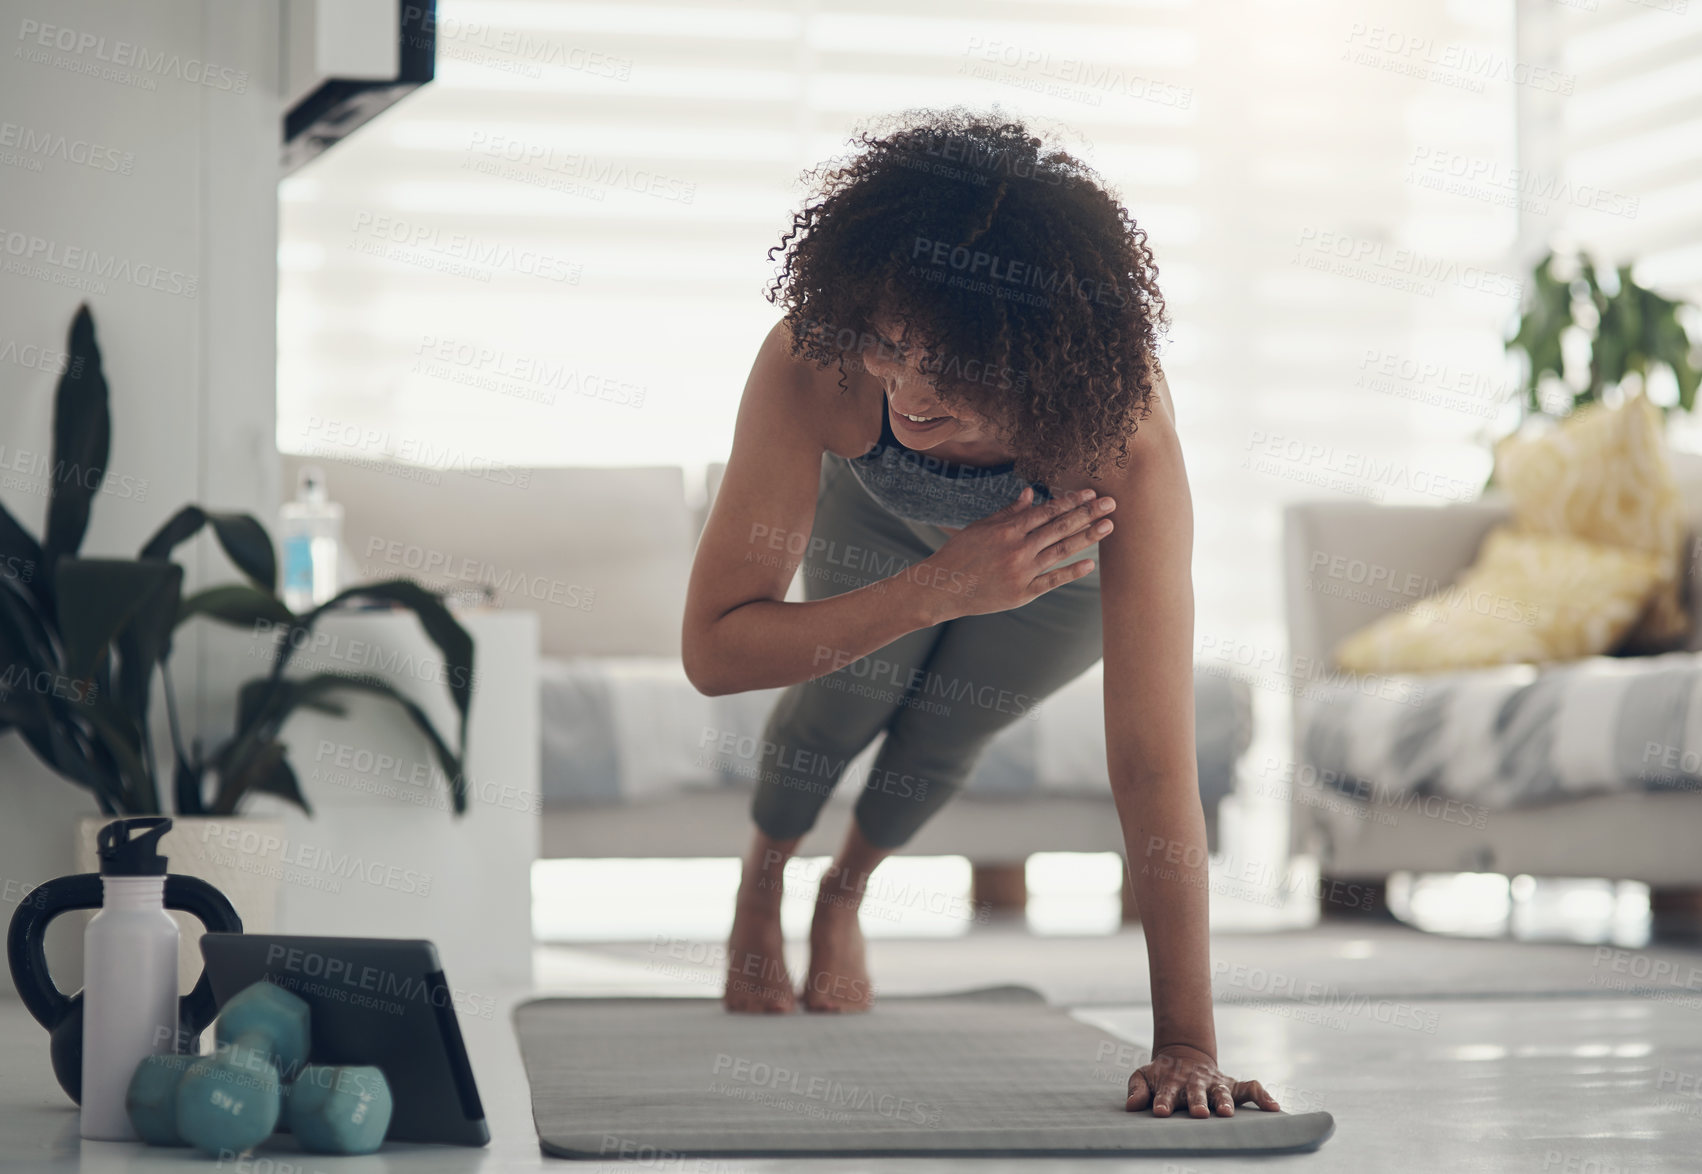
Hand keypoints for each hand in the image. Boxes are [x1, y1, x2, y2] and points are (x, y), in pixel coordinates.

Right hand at [920, 487, 1113, 619]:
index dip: (1071, 500)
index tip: (1091, 492)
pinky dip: (1071, 572)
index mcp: (1007, 529)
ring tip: (1108, 527)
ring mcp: (1021, 572)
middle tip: (1112, 503)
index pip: (1047, 511)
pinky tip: (1090, 564)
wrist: (941, 588)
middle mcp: (1017, 548)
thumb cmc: (960, 554)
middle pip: (1060, 527)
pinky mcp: (1021, 593)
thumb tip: (1029, 493)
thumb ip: (1008, 512)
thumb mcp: (981, 527)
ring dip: (1087, 537)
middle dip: (1088, 513)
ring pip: (1061, 551)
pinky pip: (1052, 581)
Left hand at [1125, 1044, 1279, 1117]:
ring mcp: (1216, 1084)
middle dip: (1197, 1103)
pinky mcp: (1233, 1086)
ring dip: (1225, 1102)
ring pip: (1222, 1092)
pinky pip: (1252, 1088)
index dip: (1164, 1102)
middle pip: (1196, 1093)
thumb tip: (1131, 1106)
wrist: (1183, 1055)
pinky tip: (1274, 1108)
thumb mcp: (1143, 1075)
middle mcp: (1196, 1083)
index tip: (1160, 1112)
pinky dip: (1263, 1097)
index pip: (1167, 1093)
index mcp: (1173, 1082)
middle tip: (1198, 1114)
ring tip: (1228, 1113)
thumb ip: (1137, 1089)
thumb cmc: (1161, 1074)